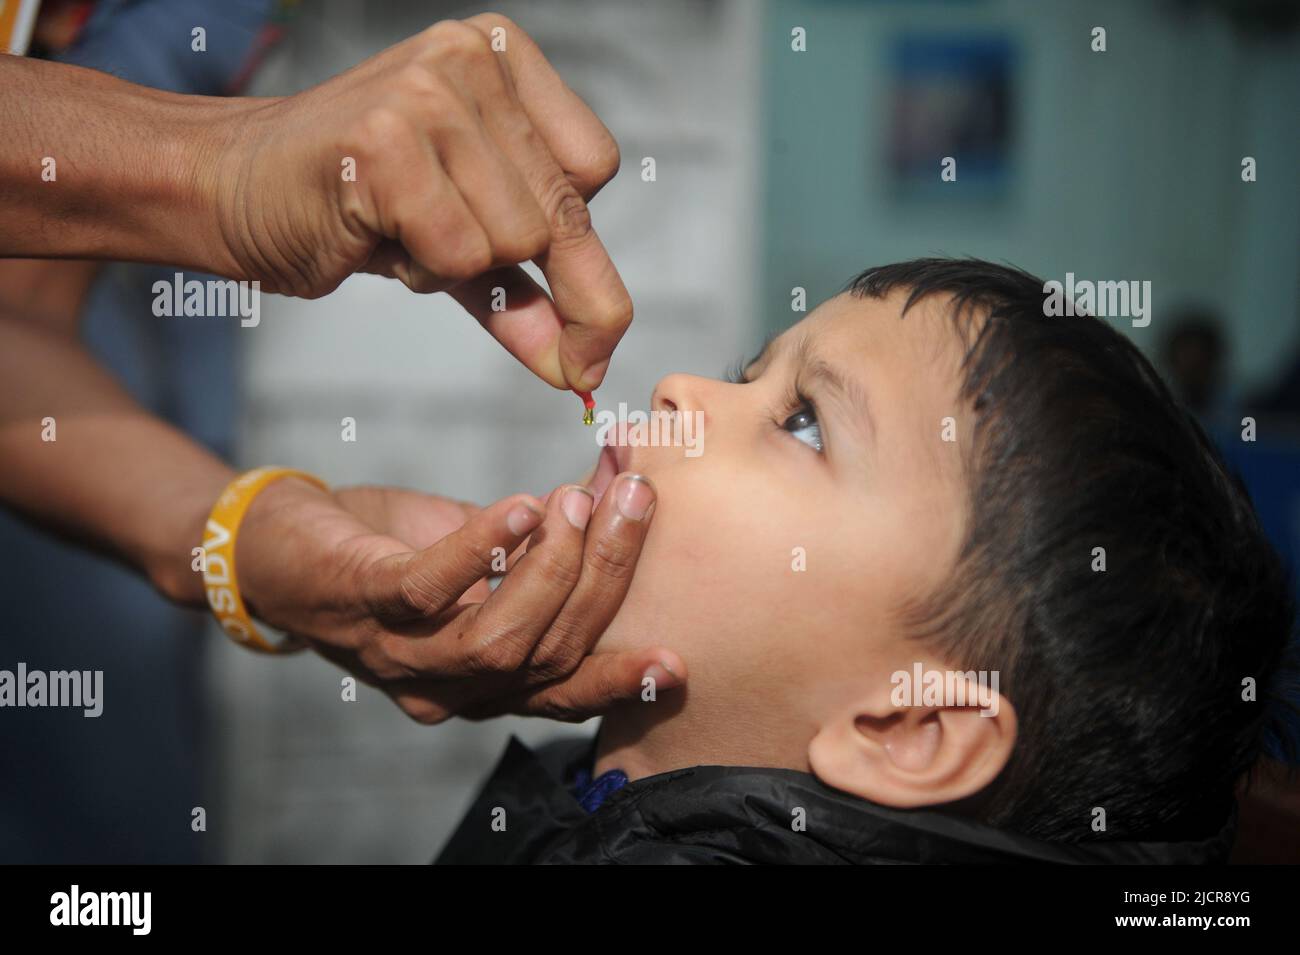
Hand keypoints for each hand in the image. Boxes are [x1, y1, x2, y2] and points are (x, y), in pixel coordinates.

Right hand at [210, 14, 629, 391]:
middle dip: (557, 291)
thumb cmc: (347, 204)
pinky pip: (461, 256)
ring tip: (399, 230)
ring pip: (517, 239)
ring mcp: (429, 92)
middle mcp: (472, 55)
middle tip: (512, 310)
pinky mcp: (387, 139)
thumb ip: (527, 297)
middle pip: (564, 211)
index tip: (554, 284)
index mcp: (501, 53)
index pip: (595, 166)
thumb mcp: (458, 243)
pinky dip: (423, 273)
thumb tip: (585, 371)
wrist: (226, 188)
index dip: (579, 241)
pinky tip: (375, 232)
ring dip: (459, 269)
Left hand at [232, 477, 683, 722]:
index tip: (675, 660)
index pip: (559, 692)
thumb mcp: (478, 550)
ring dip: (554, 570)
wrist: (273, 542)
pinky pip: (429, 590)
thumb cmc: (387, 550)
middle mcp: (444, 686)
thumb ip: (543, 541)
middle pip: (546, 655)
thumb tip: (619, 487)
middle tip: (634, 503)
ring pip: (498, 639)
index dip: (617, 679)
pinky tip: (521, 507)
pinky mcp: (363, 604)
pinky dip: (482, 548)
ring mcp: (400, 653)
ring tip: (577, 501)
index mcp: (480, 682)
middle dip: (602, 579)